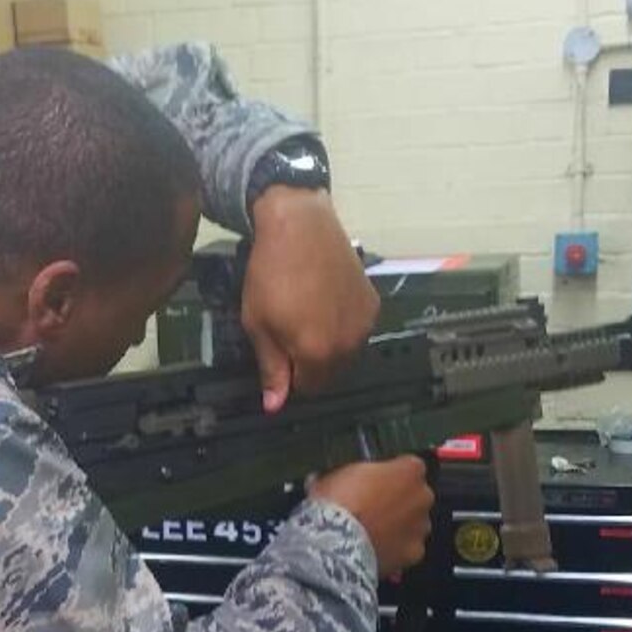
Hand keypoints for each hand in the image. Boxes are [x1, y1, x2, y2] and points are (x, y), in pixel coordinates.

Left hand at [242, 188, 379, 412]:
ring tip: (308, 316)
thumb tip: (274, 406)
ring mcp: (364, 324)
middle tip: (290, 335)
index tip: (278, 355)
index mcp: (317, 355)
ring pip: (346, 353)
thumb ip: (270, 368)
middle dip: (310, 364)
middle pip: (330, 374)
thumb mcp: (258, 324)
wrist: (301, 225)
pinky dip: (343, 326)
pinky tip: (326, 302)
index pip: (307, 388)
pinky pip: (357, 329)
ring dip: (329, 347)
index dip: (289, 376)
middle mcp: (348, 346)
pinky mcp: (372, 303)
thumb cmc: (270, 275)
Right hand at [309, 456, 434, 578]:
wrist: (336, 543)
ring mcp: (421, 526)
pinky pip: (407, 548)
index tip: (375, 482)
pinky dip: (396, 549)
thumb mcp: (339, 473)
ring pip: (414, 524)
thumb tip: (338, 480)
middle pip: (415, 496)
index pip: (408, 466)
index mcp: (410, 469)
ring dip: (398, 526)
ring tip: (372, 532)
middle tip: (372, 508)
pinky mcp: (415, 552)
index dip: (390, 475)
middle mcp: (423, 496)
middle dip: (398, 501)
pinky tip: (376, 549)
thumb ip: (353, 475)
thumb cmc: (338, 503)